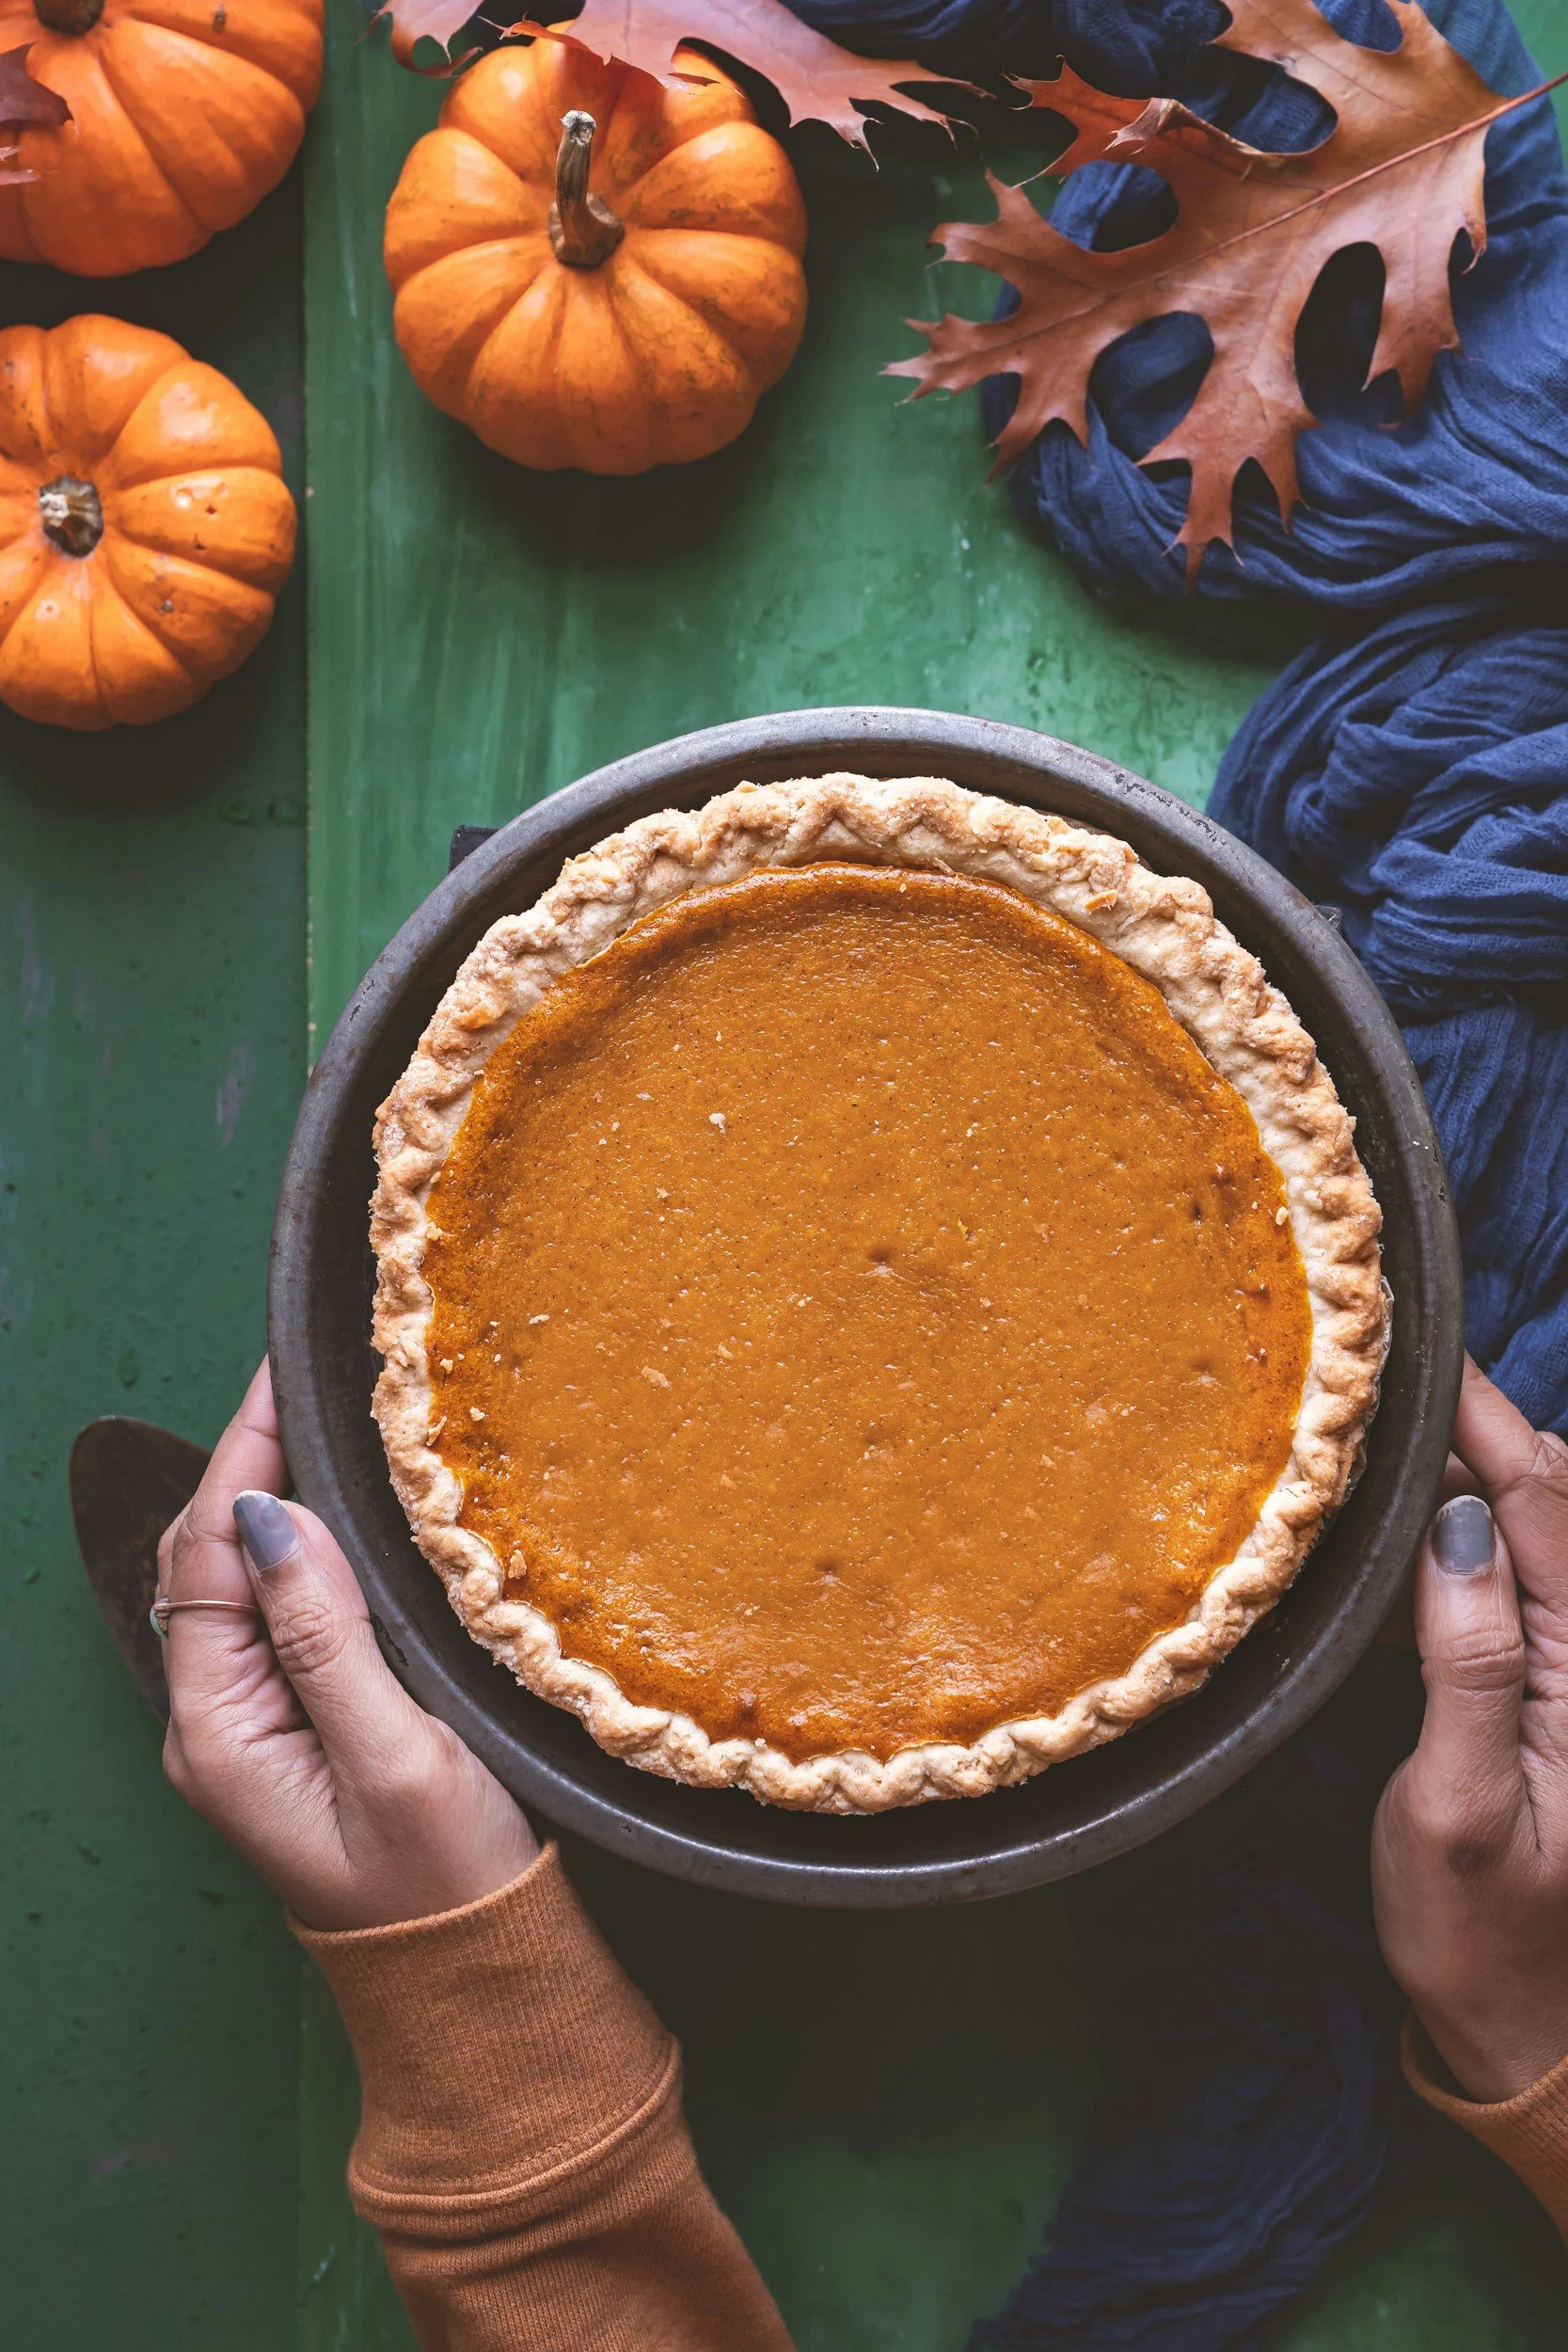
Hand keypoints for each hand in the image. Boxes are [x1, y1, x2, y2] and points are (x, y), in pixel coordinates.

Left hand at [158, 1362, 538, 1930]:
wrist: (478, 1984)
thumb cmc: (447, 1887)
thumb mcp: (398, 1759)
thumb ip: (327, 1637)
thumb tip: (270, 1518)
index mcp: (221, 1734)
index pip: (205, 1557)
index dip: (241, 1456)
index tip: (281, 1375)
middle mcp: (217, 1725)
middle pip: (205, 1561)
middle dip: (246, 1461)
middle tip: (305, 1378)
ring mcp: (254, 1728)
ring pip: (239, 1583)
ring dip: (269, 1498)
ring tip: (319, 1423)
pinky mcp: (298, 1729)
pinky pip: (277, 1614)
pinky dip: (298, 1548)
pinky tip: (338, 1515)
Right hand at [1372, 1356, 1567, 2101]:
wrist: (1537, 2041)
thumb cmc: (1486, 1944)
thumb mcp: (1459, 1813)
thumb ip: (1468, 1664)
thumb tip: (1457, 1524)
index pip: (1543, 1501)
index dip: (1484, 1414)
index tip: (1418, 1341)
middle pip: (1554, 1495)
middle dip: (1477, 1424)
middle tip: (1379, 1373)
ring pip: (1540, 1528)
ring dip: (1473, 1473)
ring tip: (1387, 1433)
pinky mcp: (1554, 1692)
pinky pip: (1522, 1579)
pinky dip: (1471, 1534)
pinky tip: (1413, 1532)